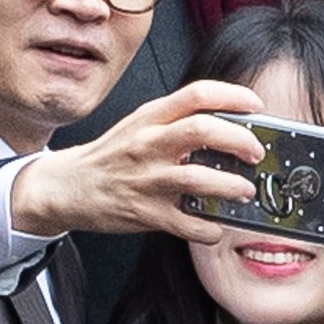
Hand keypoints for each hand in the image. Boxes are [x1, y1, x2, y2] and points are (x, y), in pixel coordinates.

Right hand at [8, 80, 264, 245]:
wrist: (67, 187)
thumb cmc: (110, 157)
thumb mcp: (139, 125)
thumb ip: (175, 121)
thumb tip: (225, 124)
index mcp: (150, 118)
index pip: (197, 94)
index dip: (233, 96)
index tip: (255, 106)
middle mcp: (149, 145)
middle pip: (203, 130)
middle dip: (240, 140)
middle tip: (255, 152)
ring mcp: (147, 180)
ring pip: (199, 178)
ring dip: (232, 186)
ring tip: (244, 191)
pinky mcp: (145, 214)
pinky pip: (188, 224)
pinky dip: (209, 228)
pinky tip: (215, 226)